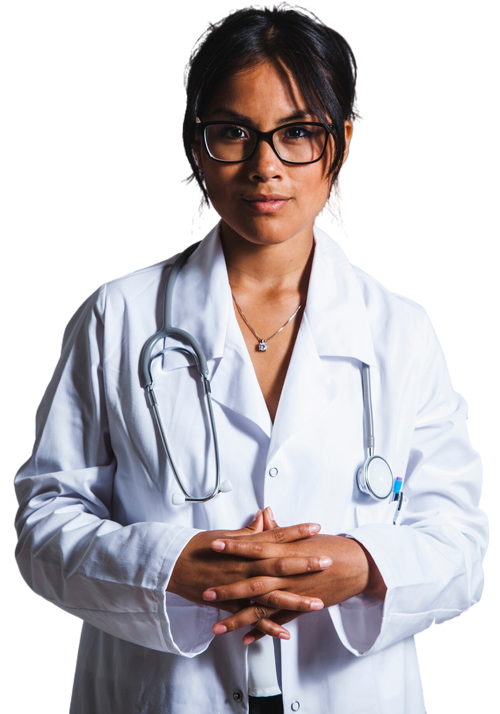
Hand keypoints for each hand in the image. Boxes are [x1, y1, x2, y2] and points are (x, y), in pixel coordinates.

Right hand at [167, 511, 331, 638]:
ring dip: (296, 600)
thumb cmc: (198, 547)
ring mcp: (239, 587)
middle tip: (327, 562)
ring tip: (318, 604)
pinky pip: (252, 617)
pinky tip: (286, 634)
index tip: (316, 526)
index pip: (276, 536)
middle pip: (280, 565)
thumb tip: (264, 518)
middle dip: (305, 564)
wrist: (173, 564)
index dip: (296, 531)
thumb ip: (248, 532)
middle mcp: (245, 566)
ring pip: (272, 595)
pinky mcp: (231, 604)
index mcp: (245, 547)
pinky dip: (269, 627)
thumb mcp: (225, 535)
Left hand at [208, 508, 383, 643]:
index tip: (214, 545)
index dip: (234, 546)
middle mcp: (286, 573)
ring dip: (239, 617)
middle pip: (252, 581)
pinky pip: (278, 620)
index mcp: (285, 551)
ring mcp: (293, 592)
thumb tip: (265, 513)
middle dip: (227, 588)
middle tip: (205, 592)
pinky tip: (246, 639)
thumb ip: (279, 530)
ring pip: (261, 607)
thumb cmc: (330, 546)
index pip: (254, 547)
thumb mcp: (302, 536)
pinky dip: (263, 630)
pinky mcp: (302, 606)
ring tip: (218, 627)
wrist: (357, 565)